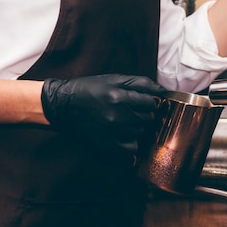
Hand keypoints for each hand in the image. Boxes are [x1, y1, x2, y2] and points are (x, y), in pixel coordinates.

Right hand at [41, 74, 166, 142]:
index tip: (143, 101)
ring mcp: (112, 131)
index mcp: (119, 96)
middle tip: (132, 110)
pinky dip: (131, 141)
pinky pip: (132, 148)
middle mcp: (116, 115)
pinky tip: (122, 133)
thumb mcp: (114, 79)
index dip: (149, 101)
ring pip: (141, 132)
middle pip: (148, 118)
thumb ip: (140, 83)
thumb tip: (163, 90)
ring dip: (136, 126)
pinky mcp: (106, 144)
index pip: (151, 102)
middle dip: (144, 114)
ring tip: (123, 120)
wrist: (63, 105)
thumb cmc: (90, 89)